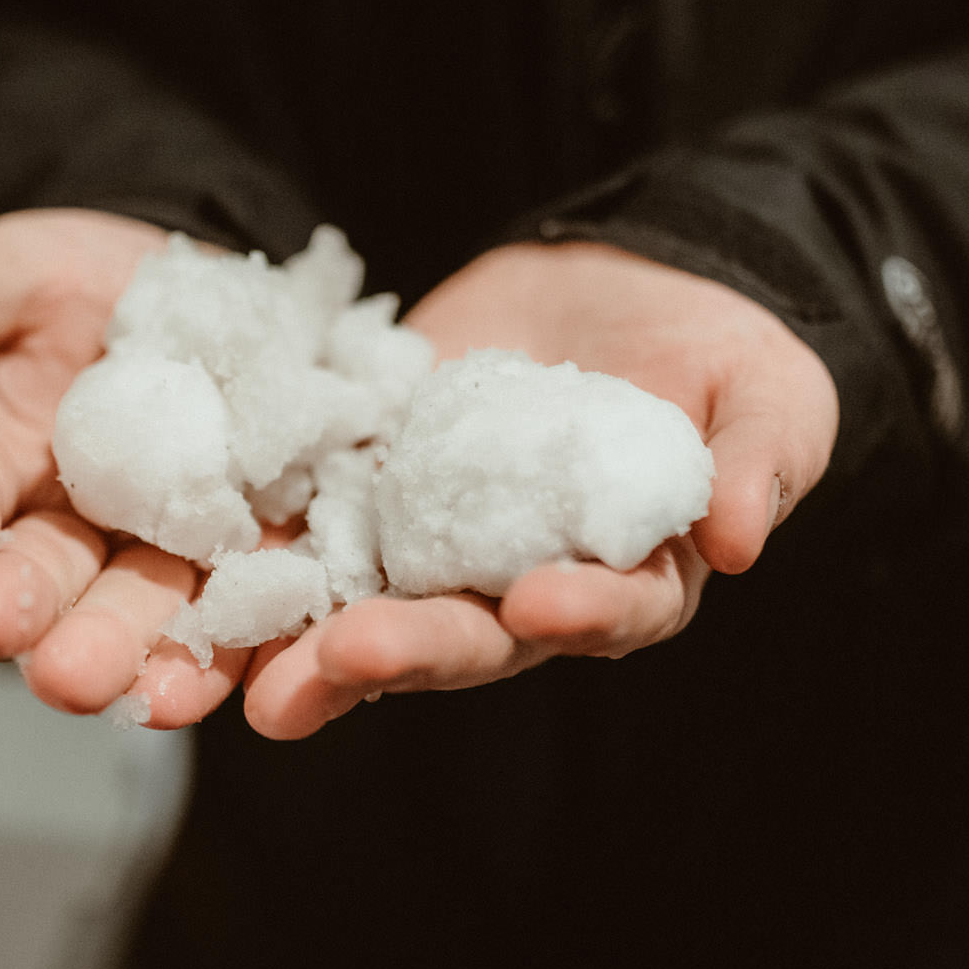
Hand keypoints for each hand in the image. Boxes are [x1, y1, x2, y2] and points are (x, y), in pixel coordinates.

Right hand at [0, 209, 252, 724]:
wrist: (227, 310)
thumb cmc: (100, 298)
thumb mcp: (19, 275)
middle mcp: (72, 527)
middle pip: (39, 577)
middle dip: (18, 605)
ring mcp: (162, 555)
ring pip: (134, 616)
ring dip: (114, 654)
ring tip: (94, 679)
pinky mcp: (251, 570)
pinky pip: (238, 625)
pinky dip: (223, 661)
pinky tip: (196, 686)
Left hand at [238, 241, 838, 738]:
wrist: (633, 289)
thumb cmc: (725, 358)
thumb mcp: (769, 396)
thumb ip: (760, 461)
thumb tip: (739, 539)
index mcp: (626, 581)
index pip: (605, 613)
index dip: (577, 613)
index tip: (540, 602)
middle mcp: (521, 584)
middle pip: (465, 632)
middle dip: (405, 650)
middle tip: (342, 662)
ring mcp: (438, 542)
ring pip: (369, 604)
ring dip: (305, 644)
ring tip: (243, 679)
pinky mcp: (372, 486)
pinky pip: (311, 527)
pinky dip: (258, 555)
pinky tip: (198, 580)